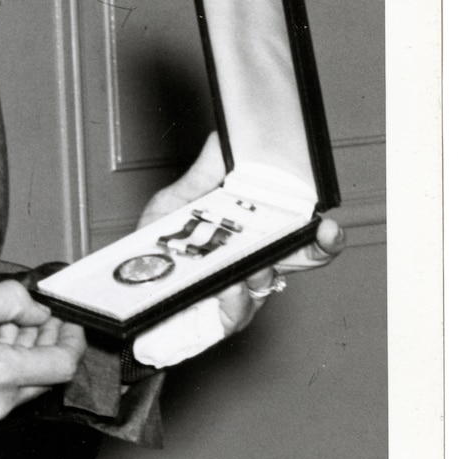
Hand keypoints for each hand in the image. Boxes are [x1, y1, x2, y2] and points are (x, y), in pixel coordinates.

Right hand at [0, 281, 87, 430]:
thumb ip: (8, 300)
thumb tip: (35, 307)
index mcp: (0, 374)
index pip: (62, 365)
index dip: (72, 341)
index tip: (69, 324)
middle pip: (45, 377)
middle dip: (47, 344)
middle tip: (38, 318)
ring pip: (23, 388)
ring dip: (24, 357)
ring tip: (8, 326)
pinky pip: (1, 397)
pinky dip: (4, 372)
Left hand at [138, 132, 346, 341]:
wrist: (129, 286)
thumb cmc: (159, 250)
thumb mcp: (177, 203)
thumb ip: (204, 174)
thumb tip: (222, 139)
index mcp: (250, 238)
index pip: (294, 234)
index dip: (319, 231)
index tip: (328, 222)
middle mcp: (252, 265)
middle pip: (298, 261)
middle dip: (318, 249)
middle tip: (325, 235)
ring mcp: (241, 294)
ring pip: (267, 284)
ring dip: (262, 270)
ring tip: (252, 262)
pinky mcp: (222, 319)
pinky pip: (237, 309)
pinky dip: (233, 296)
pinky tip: (226, 285)